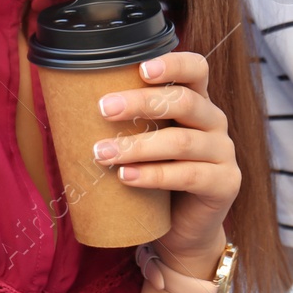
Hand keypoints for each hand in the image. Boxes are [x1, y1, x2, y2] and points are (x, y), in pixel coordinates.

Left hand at [94, 52, 235, 279]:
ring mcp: (223, 152)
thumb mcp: (146, 141)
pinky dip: (153, 175)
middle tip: (103, 109)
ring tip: (102, 153)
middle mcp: (214, 121)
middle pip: (183, 101)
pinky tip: (126, 177)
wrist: (183, 228)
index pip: (196, 68)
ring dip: (137, 146)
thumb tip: (68, 102)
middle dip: (140, 103)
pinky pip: (188, 175)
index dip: (173, 63)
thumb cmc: (158, 177)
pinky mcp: (225, 184)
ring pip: (181, 141)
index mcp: (197, 101)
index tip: (140, 69)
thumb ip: (128, 121)